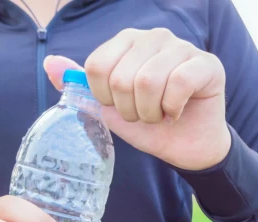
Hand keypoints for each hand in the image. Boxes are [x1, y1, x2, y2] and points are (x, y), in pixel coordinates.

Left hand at [44, 28, 231, 170]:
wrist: (188, 148)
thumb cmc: (150, 126)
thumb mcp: (110, 109)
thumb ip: (82, 86)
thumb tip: (50, 64)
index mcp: (128, 42)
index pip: (97, 66)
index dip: (105, 98)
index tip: (121, 107)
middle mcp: (155, 37)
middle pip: (121, 77)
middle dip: (130, 110)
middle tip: (144, 115)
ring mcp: (183, 47)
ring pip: (149, 81)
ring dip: (151, 112)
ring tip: (160, 115)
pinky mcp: (207, 64)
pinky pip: (178, 84)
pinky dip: (172, 109)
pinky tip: (177, 112)